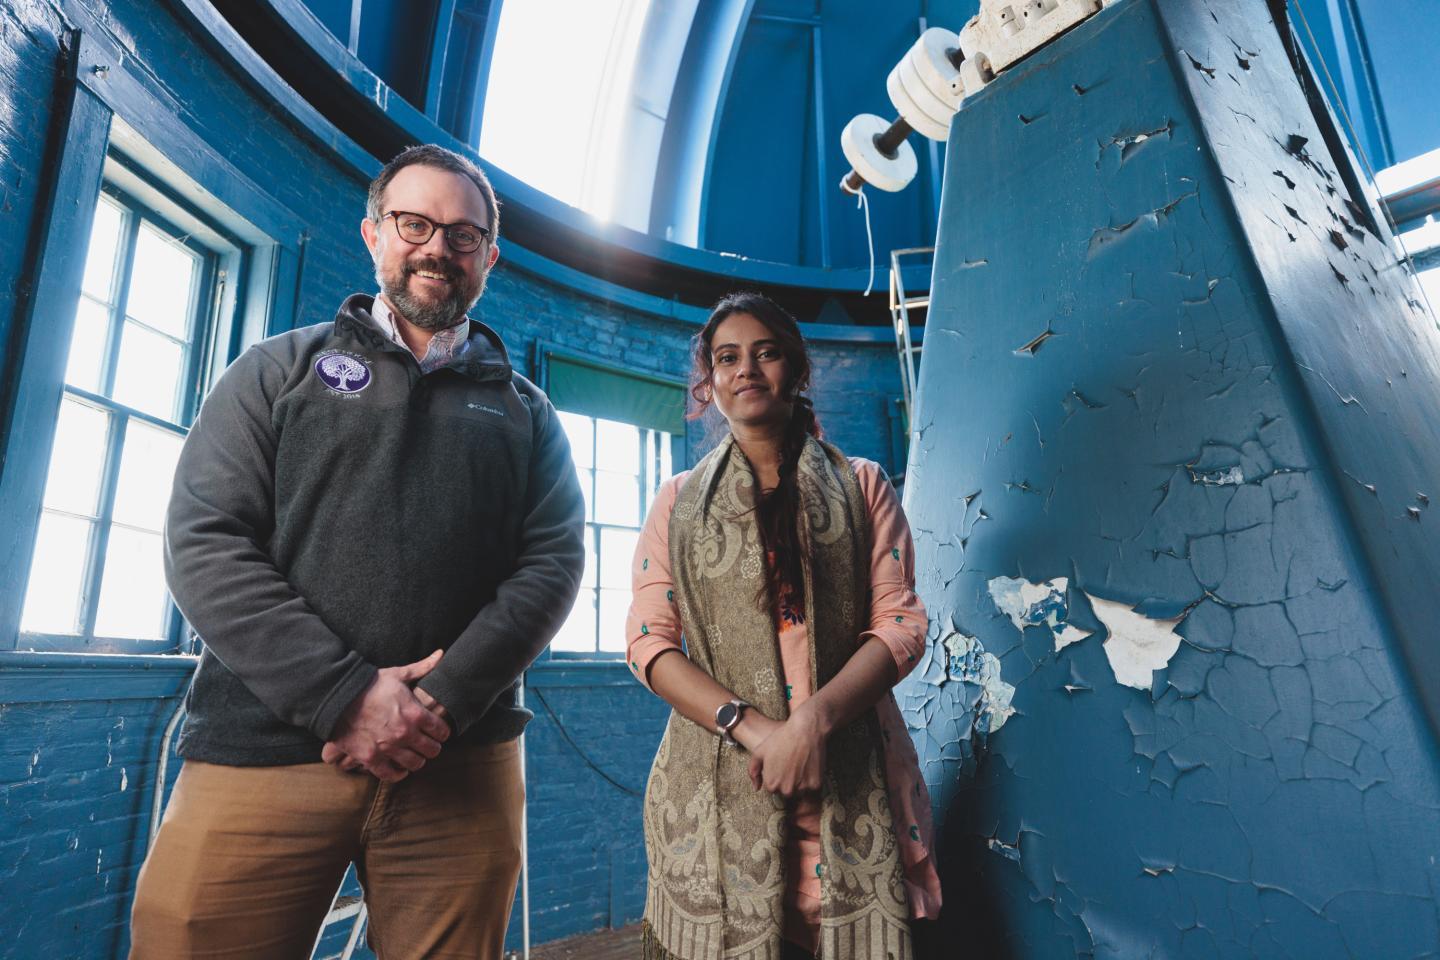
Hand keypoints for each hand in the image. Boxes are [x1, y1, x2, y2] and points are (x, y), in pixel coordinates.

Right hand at [324, 649, 450, 782]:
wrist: (337, 697)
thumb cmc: (369, 684)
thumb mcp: (398, 674)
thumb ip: (422, 667)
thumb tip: (441, 654)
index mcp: (416, 714)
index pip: (442, 731)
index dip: (442, 731)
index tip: (439, 731)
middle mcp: (405, 734)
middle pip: (432, 751)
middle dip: (432, 747)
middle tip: (428, 744)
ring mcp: (388, 748)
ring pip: (415, 764)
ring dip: (417, 760)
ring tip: (414, 754)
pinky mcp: (371, 758)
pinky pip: (391, 775)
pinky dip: (398, 773)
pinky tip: (400, 768)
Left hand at [746, 705, 825, 798]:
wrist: (805, 730)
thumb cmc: (782, 739)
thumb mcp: (760, 752)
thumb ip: (753, 771)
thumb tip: (756, 788)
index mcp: (771, 785)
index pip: (774, 789)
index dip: (777, 777)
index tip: (781, 765)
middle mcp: (786, 790)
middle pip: (786, 792)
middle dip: (788, 782)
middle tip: (791, 765)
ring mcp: (802, 789)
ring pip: (800, 792)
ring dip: (800, 784)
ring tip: (800, 766)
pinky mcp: (815, 785)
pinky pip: (812, 789)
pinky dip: (811, 782)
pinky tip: (808, 768)